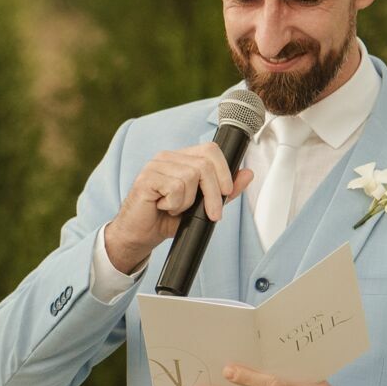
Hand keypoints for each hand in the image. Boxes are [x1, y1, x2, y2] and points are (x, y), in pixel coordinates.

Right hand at [104, 144, 254, 273]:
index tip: (227, 193)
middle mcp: (168, 157)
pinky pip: (175, 187)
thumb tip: (248, 174)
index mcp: (181, 159)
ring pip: (191, 176)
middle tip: (211, 213)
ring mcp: (155, 166)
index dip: (224, 170)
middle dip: (214, 193)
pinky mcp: (146, 178)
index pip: (210, 150)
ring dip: (188, 201)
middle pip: (205, 164)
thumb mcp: (201, 206)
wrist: (139, 236)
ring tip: (175, 208)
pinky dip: (174, 204)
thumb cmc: (165, 220)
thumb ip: (223, 191)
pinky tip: (163, 207)